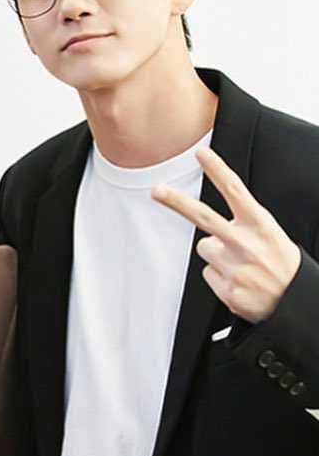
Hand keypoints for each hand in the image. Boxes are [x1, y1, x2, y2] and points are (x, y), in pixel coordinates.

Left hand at [151, 146, 300, 323]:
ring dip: (217, 256)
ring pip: (205, 249)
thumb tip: (210, 233)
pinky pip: (209, 274)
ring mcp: (234, 266)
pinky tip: (241, 283)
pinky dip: (221, 279)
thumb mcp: (271, 235)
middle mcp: (244, 242)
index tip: (201, 153)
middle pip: (203, 216)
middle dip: (176, 202)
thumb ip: (242, 227)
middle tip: (157, 191)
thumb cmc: (282, 265)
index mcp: (259, 224)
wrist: (297, 302)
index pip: (235, 191)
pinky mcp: (227, 289)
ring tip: (242, 266)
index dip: (217, 170)